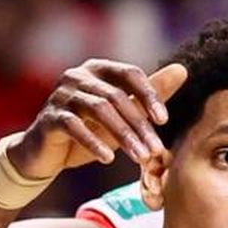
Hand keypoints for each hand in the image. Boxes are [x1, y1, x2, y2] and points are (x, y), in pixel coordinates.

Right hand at [9, 59, 187, 182]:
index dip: (149, 95)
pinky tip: (108, 159)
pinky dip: (93, 142)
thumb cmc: (88, 131)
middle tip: (155, 151)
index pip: (129, 73)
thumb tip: (182, 70)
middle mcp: (77, 75)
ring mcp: (61, 95)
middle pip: (116, 96)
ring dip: (122, 135)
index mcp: (98, 68)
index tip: (164, 121)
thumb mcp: (121, 114)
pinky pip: (74, 126)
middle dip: (139, 125)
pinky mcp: (49, 117)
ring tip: (139, 157)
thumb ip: (148, 93)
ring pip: (98, 110)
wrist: (45, 154)